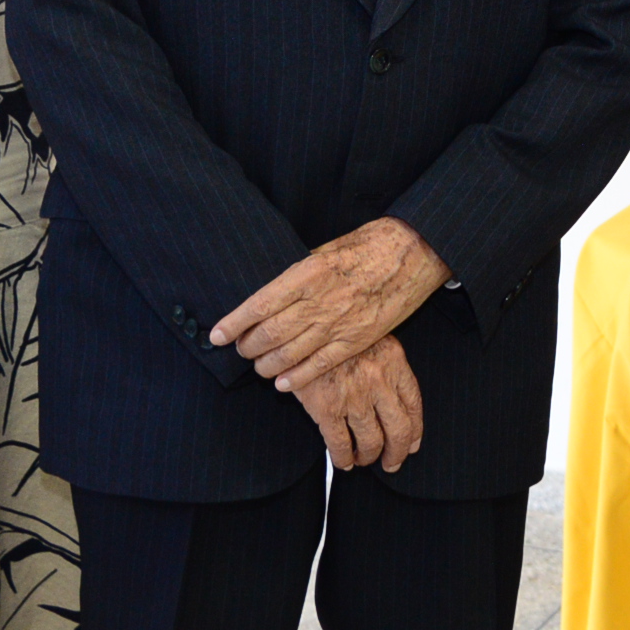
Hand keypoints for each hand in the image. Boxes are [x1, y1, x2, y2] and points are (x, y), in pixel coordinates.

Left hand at [212, 217, 451, 391]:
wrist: (412, 252)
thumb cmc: (368, 245)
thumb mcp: (325, 250)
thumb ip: (298, 274)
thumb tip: (272, 294)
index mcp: (307, 272)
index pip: (259, 304)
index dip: (234, 323)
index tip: (217, 335)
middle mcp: (319, 300)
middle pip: (269, 333)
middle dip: (247, 346)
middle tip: (240, 349)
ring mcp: (338, 323)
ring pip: (289, 354)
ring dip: (266, 365)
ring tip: (258, 366)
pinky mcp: (356, 340)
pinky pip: (319, 366)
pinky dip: (296, 378)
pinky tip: (282, 383)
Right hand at [295, 337, 424, 470]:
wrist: (300, 325)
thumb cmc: (334, 329)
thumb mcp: (369, 337)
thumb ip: (383, 364)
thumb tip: (394, 400)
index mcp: (393, 360)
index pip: (413, 403)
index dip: (415, 430)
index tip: (412, 443)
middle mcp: (378, 380)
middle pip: (399, 429)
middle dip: (397, 452)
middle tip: (392, 462)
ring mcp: (353, 395)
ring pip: (371, 441)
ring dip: (368, 456)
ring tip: (363, 460)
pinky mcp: (326, 407)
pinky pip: (340, 444)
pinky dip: (343, 458)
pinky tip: (343, 461)